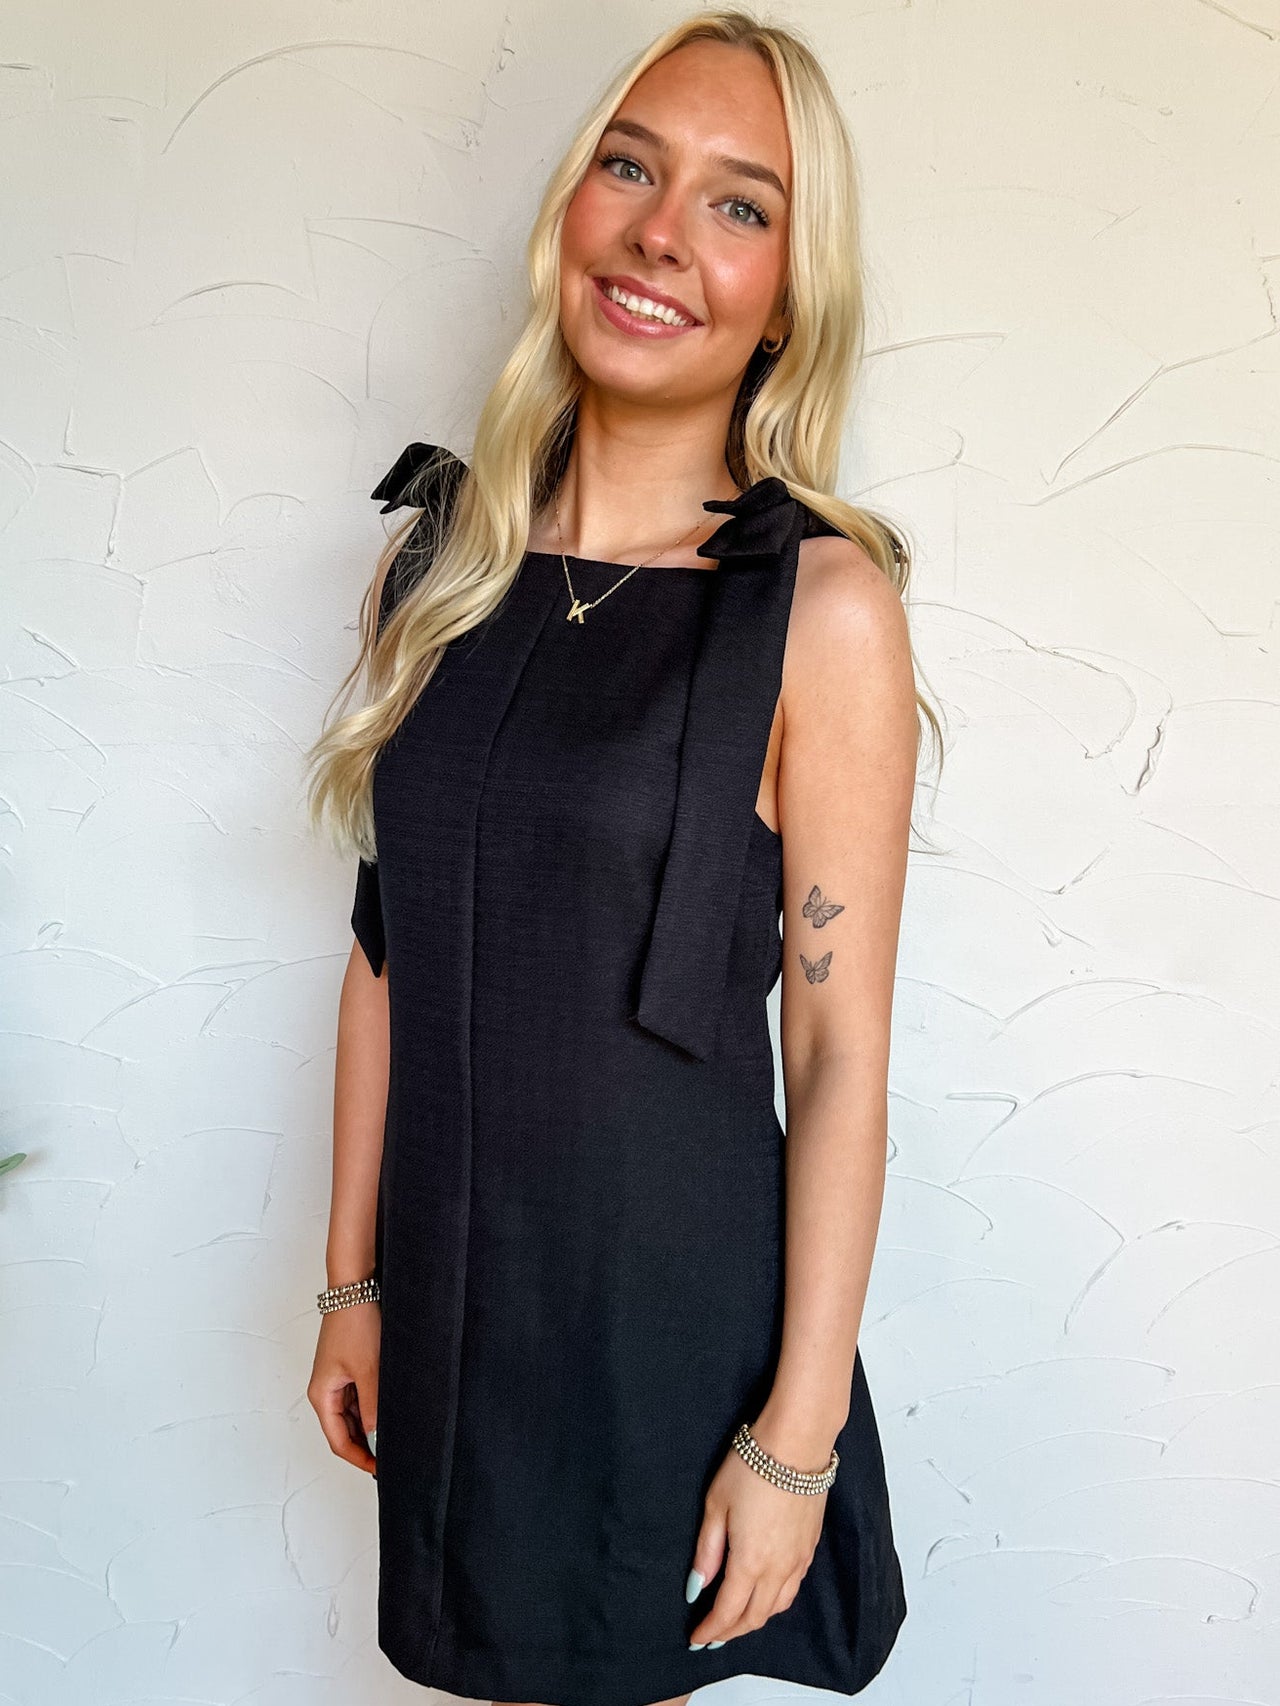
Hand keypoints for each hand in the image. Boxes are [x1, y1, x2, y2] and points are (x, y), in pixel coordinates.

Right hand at [308, 1302, 379, 1474]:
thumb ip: (372, 1407)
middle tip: (394, 1454)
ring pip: (355, 1415)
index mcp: (322, 1395)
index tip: (382, 1469)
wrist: (356, 1286)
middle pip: (345, 1431)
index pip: (339, 1441)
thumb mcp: (368, 1369)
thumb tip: (377, 1438)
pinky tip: (393, 1410)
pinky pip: (361, 1397)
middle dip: (367, 1444)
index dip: (360, 1458)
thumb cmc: (355, 1323)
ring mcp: (339, 1379)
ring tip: (397, 1433)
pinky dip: (374, 1406)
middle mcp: (327, 1390)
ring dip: (372, 1425)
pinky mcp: (351, 1367)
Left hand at [685, 1422, 829, 1646]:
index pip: (728, 1611)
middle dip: (732, 1631)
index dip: (711, 1630)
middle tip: (713, 1635)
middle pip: (755, 1616)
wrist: (797, 1443)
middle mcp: (778, 1569)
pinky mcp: (810, 1546)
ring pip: (778, 1606)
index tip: (696, 1640)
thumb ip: (707, 1551)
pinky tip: (766, 1593)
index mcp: (750, 1562)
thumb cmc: (752, 1468)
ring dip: (755, 1618)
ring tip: (736, 1619)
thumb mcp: (716, 1505)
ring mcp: (799, 1559)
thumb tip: (697, 1587)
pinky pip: (793, 1587)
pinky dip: (776, 1601)